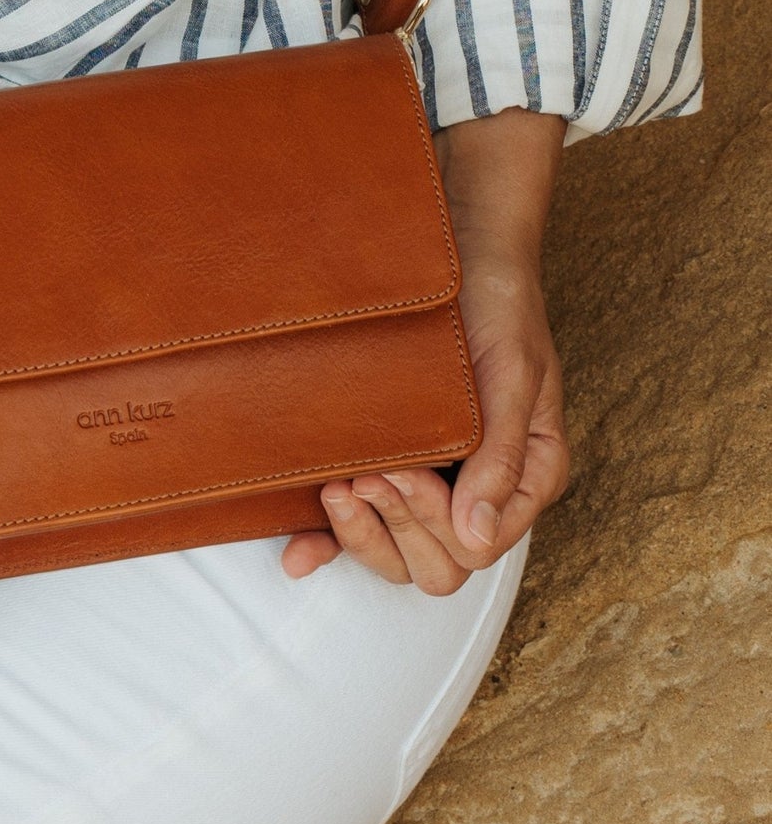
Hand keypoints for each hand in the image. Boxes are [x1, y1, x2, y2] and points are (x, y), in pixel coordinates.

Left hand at [280, 107, 571, 594]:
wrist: (459, 258)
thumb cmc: (497, 308)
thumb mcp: (513, 376)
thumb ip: (503, 456)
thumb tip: (478, 535)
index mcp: (525, 478)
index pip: (477, 545)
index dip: (435, 521)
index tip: (402, 470)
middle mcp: (479, 492)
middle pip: (437, 565)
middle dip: (397, 527)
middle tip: (366, 474)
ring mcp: (432, 486)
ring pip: (397, 557)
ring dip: (362, 535)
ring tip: (339, 485)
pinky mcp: (388, 469)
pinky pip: (361, 528)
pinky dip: (329, 543)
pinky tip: (297, 551)